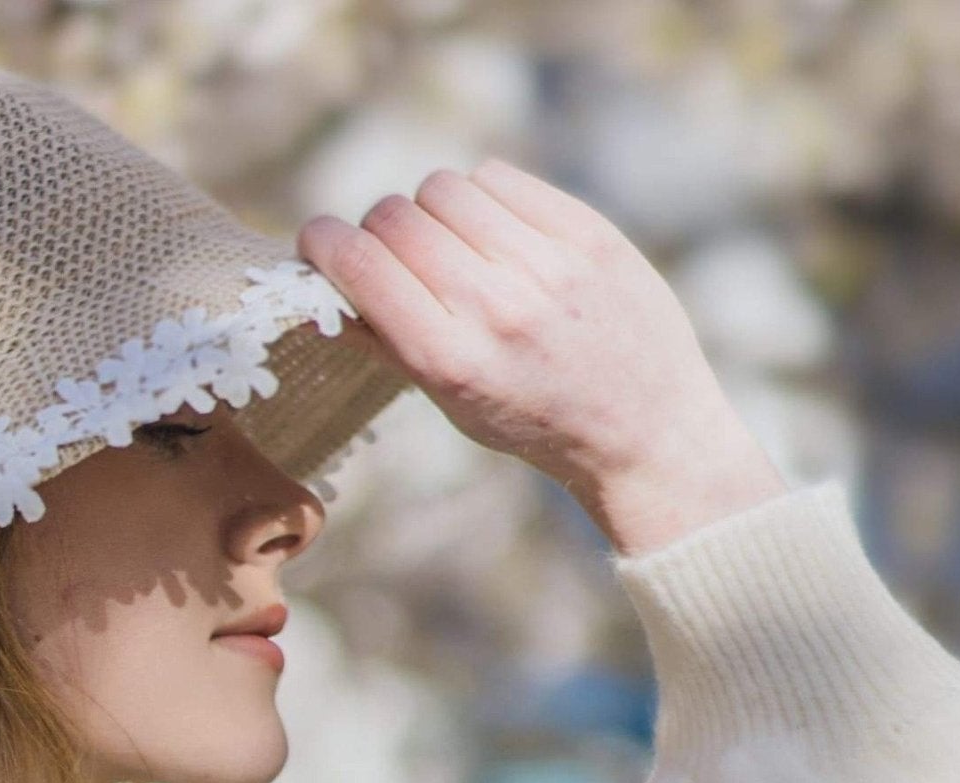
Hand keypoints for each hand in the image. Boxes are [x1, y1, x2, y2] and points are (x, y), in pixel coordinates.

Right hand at [300, 161, 788, 554]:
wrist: (642, 427)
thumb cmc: (532, 420)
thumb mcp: (451, 405)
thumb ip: (389, 344)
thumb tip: (328, 287)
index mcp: (450, 360)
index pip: (361, 266)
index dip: (323, 243)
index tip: (317, 243)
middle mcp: (495, 307)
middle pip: (396, 218)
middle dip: (377, 230)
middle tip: (391, 254)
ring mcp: (546, 264)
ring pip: (442, 188)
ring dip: (429, 209)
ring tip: (448, 243)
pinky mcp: (585, 232)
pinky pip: (497, 179)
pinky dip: (479, 198)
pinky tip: (493, 231)